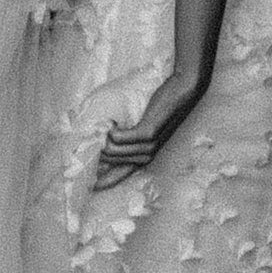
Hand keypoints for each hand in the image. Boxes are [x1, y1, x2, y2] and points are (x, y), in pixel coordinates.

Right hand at [93, 71, 208, 189]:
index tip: (88, 184)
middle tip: (86, 136)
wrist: (184, 88)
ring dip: (102, 139)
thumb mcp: (143, 125)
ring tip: (99, 125)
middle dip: (95, 152)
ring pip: (113, 151)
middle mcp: (146, 156)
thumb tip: (101, 139)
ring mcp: (148, 146)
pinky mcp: (148, 133)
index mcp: (144, 157)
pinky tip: (112, 122)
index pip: (118, 177)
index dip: (102, 182)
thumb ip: (126, 136)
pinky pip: (119, 139)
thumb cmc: (161, 104)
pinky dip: (111, 131)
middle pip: (111, 161)